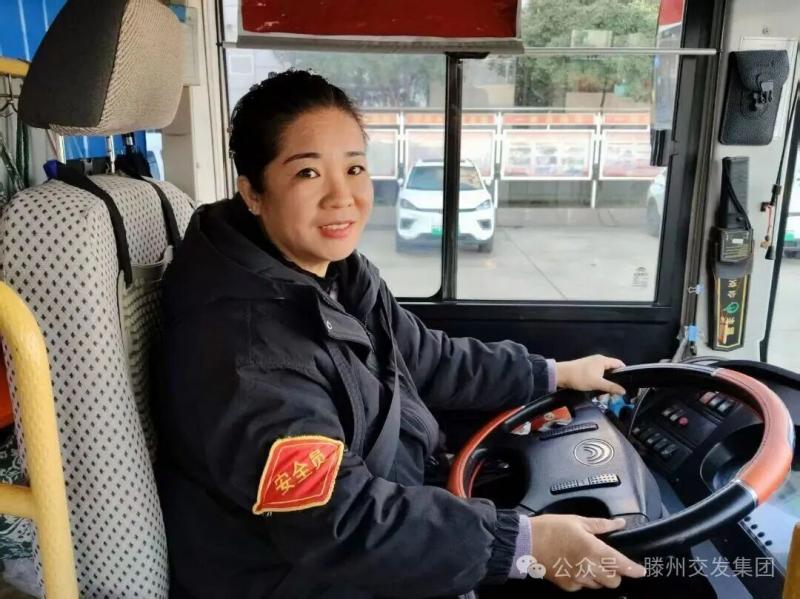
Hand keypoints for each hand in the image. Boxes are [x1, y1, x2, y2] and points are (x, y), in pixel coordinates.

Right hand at [529, 514, 646, 590]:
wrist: (527, 542)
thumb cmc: (553, 527)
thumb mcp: (578, 521)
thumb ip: (601, 525)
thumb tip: (619, 523)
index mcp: (593, 550)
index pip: (621, 565)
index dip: (634, 570)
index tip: (641, 571)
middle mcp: (589, 568)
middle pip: (613, 581)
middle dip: (615, 573)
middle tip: (609, 562)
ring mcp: (578, 580)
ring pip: (599, 585)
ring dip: (600, 577)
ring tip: (590, 563)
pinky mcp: (567, 586)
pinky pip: (583, 587)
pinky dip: (584, 580)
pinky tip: (576, 568)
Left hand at [555, 354, 625, 395]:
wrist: (561, 375)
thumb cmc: (580, 377)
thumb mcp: (597, 383)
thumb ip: (611, 387)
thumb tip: (623, 391)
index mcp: (603, 360)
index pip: (619, 364)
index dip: (624, 372)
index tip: (627, 383)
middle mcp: (598, 361)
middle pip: (612, 371)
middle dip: (613, 382)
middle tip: (614, 393)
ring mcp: (591, 365)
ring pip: (603, 375)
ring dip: (604, 385)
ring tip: (604, 396)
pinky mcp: (586, 370)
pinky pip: (596, 377)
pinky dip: (598, 384)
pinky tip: (596, 392)